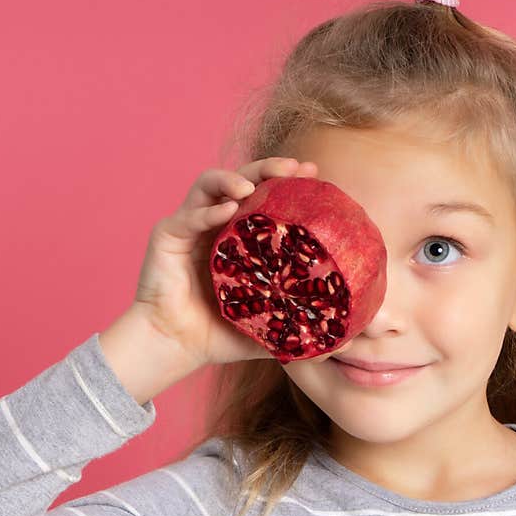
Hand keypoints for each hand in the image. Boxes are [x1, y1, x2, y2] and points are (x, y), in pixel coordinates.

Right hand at [131, 156, 317, 367]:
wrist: (176, 348)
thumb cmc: (219, 334)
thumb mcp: (268, 325)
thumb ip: (301, 324)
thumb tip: (348, 341)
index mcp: (241, 234)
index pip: (266, 195)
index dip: (288, 180)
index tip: (314, 174)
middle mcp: (216, 221)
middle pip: (242, 179)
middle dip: (268, 167)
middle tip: (293, 168)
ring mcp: (190, 224)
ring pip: (209, 184)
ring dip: (233, 179)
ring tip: (252, 187)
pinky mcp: (167, 235)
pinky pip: (188, 216)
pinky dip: (208, 211)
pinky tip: (228, 211)